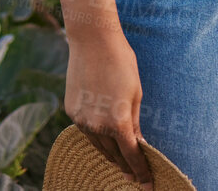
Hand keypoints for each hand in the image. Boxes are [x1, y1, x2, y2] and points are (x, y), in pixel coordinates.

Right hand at [65, 30, 154, 190]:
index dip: (141, 172)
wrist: (92, 41)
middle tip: (134, 176)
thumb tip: (136, 143)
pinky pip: (86, 131)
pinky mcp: (71, 111)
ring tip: (120, 162)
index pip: (131, 156)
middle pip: (114, 155)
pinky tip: (103, 139)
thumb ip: (135, 122)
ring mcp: (81, 120)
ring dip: (110, 154)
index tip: (147, 186)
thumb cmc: (121, 63)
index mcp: (118, 122)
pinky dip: (96, 137)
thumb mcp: (135, 93)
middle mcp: (97, 126)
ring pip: (98, 146)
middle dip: (125, 166)